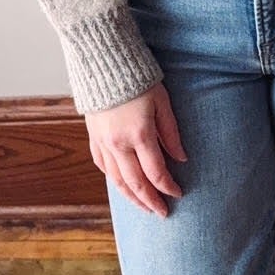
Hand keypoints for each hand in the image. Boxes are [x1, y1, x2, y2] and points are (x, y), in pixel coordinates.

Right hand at [83, 83, 187, 216]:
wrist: (104, 61)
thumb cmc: (138, 77)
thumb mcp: (162, 102)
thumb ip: (171, 133)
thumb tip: (181, 158)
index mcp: (140, 134)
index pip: (156, 172)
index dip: (168, 187)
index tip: (178, 194)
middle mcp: (119, 143)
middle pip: (136, 183)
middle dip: (150, 201)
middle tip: (162, 213)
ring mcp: (103, 142)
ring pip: (117, 180)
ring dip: (131, 197)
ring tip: (143, 207)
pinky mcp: (93, 136)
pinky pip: (102, 165)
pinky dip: (113, 179)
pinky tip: (121, 185)